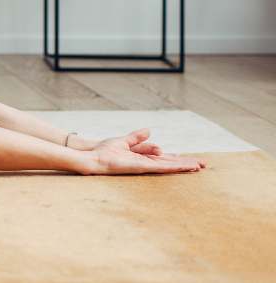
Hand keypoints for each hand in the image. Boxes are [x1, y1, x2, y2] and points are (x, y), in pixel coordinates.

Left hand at [83, 128, 206, 174]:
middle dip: (187, 164)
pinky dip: (172, 166)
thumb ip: (137, 137)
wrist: (94, 157)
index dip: (179, 159)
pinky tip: (183, 167)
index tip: (193, 160)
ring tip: (199, 167)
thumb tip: (149, 130)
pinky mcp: (142, 167)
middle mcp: (147, 163)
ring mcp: (145, 167)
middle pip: (171, 163)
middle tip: (204, 165)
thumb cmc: (105, 152)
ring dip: (184, 166)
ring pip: (169, 167)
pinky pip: (160, 167)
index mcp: (144, 157)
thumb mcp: (124, 141)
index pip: (165, 158)